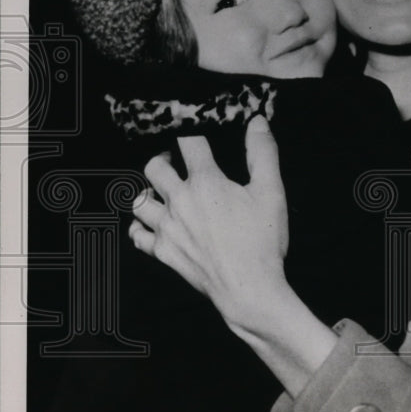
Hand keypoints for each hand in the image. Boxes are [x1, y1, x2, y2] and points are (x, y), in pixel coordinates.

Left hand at [130, 116, 336, 395]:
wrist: (249, 289)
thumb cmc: (261, 242)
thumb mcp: (271, 192)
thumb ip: (263, 154)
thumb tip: (257, 122)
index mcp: (205, 182)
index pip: (189, 142)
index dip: (191, 130)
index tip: (196, 130)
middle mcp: (180, 201)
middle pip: (153, 167)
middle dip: (164, 158)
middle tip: (176, 160)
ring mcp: (168, 228)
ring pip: (140, 200)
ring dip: (150, 192)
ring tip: (164, 191)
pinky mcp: (164, 252)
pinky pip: (138, 235)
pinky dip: (141, 227)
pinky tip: (153, 224)